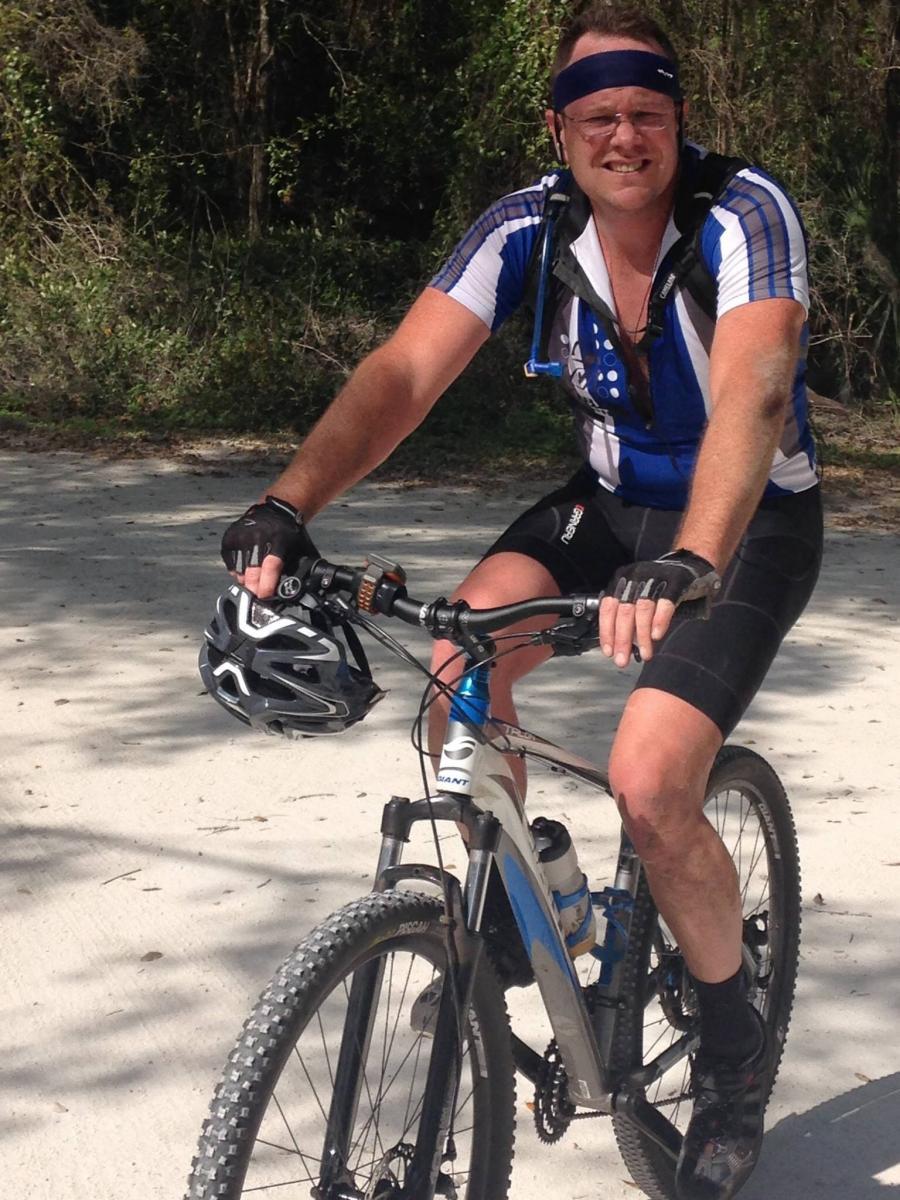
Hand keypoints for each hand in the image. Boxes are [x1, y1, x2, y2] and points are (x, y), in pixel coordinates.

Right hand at [220, 495, 317, 597]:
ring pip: (240, 571)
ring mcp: (242, 536)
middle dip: (254, 589)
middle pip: (252, 572)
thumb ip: (303, 568)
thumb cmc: (288, 533)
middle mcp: (258, 536)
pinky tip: (246, 568)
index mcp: (279, 539)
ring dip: (246, 580)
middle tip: (258, 596)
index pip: (271, 566)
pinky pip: (230, 564)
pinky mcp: (229, 538)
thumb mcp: (301, 548)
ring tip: (255, 579)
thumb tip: (306, 591)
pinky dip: (237, 571)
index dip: (267, 584)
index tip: (264, 596)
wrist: (274, 510)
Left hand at [599, 550, 720, 666]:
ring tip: (644, 654)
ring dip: (642, 636)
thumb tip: (622, 646)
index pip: (608, 608)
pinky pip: (665, 603)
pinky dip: (659, 621)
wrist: (690, 567)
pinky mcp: (676, 581)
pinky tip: (656, 636)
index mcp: (622, 580)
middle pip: (624, 612)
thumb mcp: (638, 596)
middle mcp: (636, 577)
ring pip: (643, 610)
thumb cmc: (660, 587)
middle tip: (623, 660)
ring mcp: (655, 578)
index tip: (609, 651)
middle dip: (622, 640)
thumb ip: (629, 616)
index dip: (607, 631)